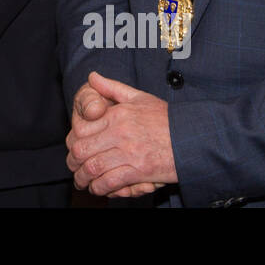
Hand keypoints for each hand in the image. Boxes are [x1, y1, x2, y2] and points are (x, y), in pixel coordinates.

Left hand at [66, 71, 174, 196]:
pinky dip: (101, 188)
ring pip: (93, 168)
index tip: (73, 150)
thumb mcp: (139, 97)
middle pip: (82, 150)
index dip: (72, 143)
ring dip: (84, 179)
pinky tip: (99, 188)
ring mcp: (129, 152)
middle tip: (74, 170)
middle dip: (73, 164)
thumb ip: (112, 87)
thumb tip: (92, 76)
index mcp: (117, 114)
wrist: (192, 137)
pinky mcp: (140, 170)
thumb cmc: (167, 118)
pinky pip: (112, 181)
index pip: (81, 130)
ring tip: (83, 183)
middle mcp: (120, 133)